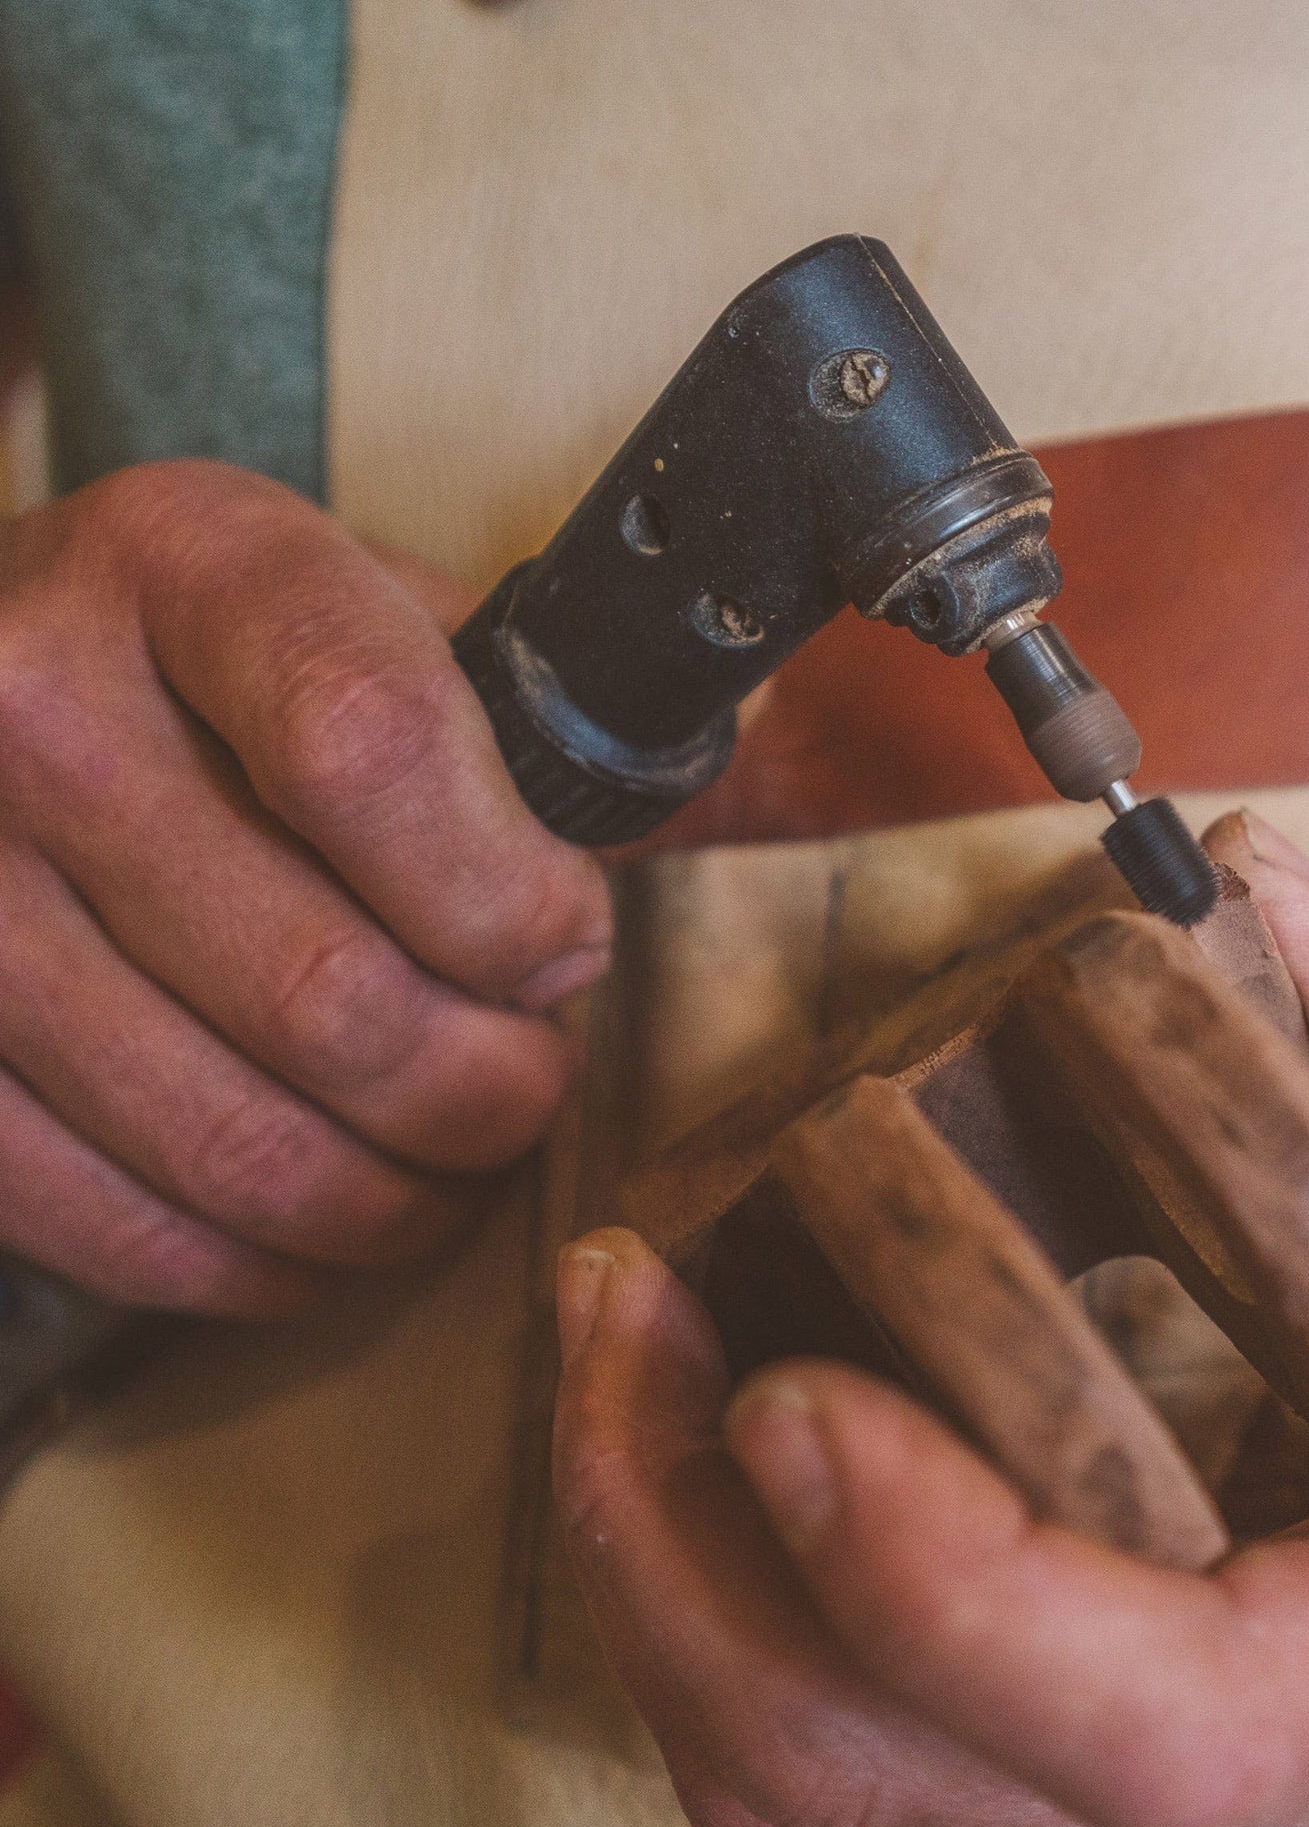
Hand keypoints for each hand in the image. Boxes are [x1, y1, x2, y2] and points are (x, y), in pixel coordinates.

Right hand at [0, 461, 610, 1313]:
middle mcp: (27, 706)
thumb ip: (528, 709)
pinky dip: (255, 1262)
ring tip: (456, 1164)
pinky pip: (108, 1221)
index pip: (374, 755)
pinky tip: (327, 1231)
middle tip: (533, 1086)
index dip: (511, 899)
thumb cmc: (231, 659)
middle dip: (489, 1088)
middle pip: (325, 990)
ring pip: (232, 1138)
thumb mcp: (374, 606)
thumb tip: (721, 815)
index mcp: (193, 564)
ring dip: (394, 1198)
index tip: (568, 949)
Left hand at [553, 813, 1308, 1826]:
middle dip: (685, 1549)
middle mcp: (1244, 1825)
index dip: (943, 1576)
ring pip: (817, 1812)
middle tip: (614, 1302)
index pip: (1146, 1722)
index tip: (790, 1387)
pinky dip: (720, 1635)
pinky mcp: (1073, 1820)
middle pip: (879, 1785)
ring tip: (616, 1356)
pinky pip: (837, 1792)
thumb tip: (1244, 885)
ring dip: (667, 1585)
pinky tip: (693, 1462)